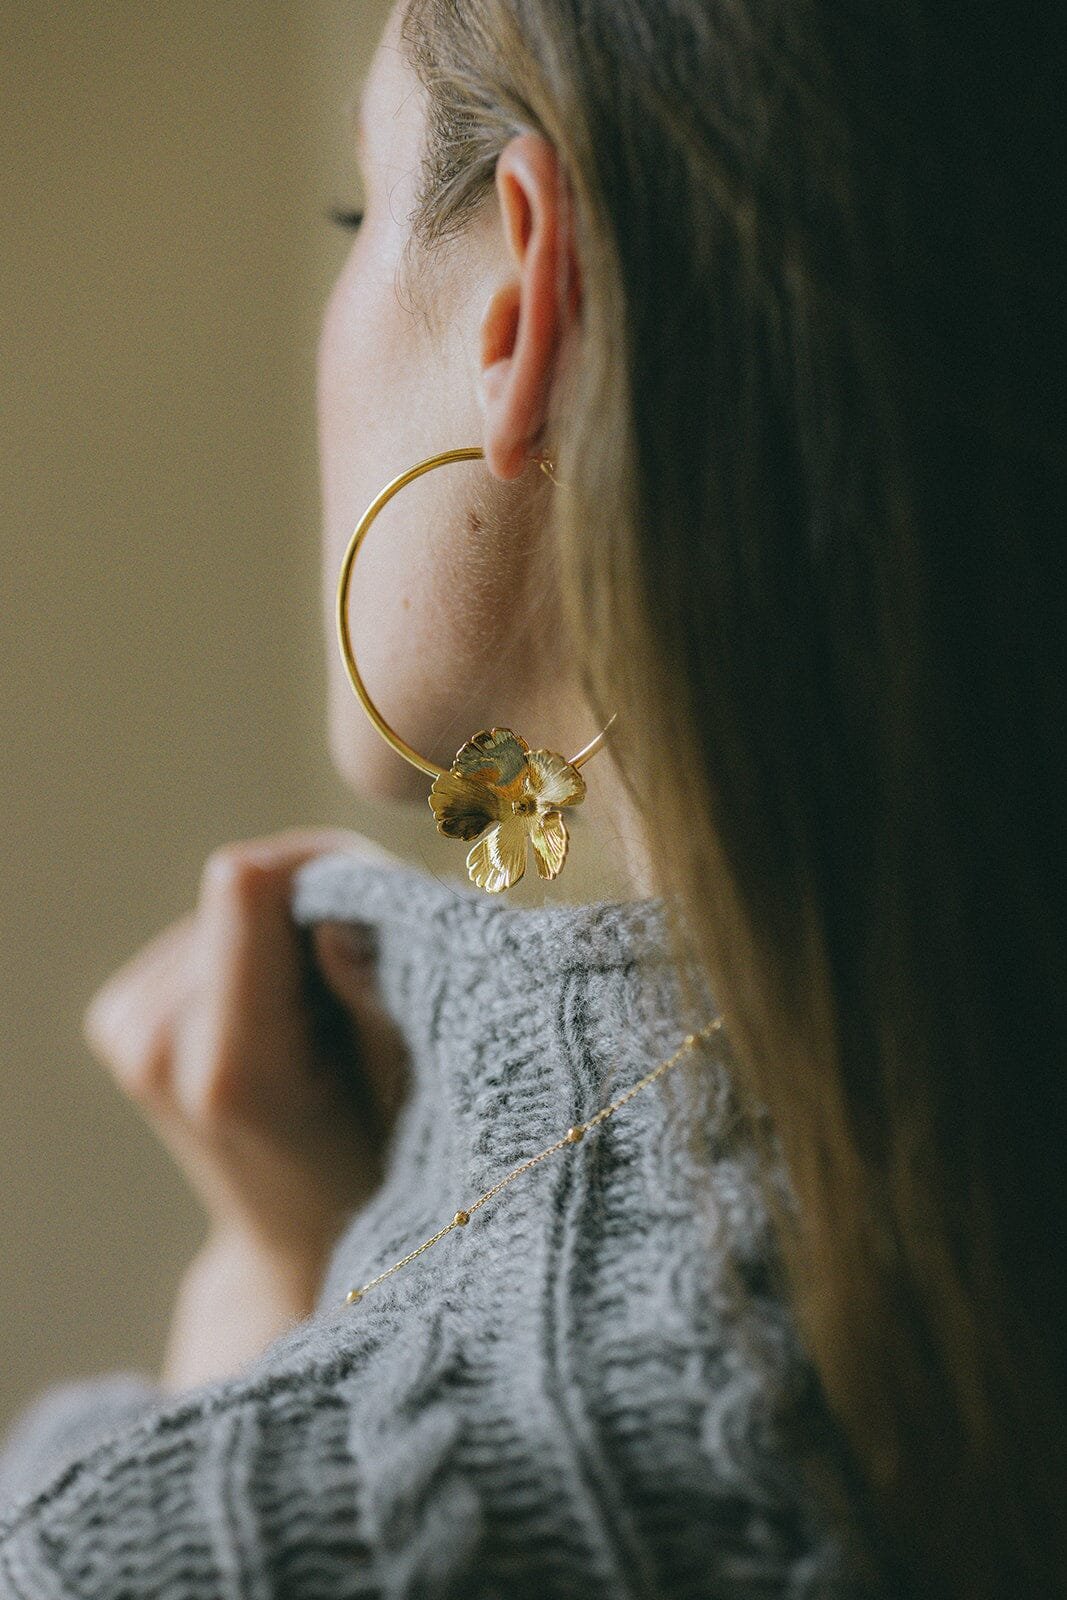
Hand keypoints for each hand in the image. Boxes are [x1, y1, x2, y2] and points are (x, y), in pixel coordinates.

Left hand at [82, 827, 408, 1388]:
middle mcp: (155, 1044)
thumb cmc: (374, 1165)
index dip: (324, 872)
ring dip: (284, 933)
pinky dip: (252, 952)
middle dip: (314, 908)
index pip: (246, 886)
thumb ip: (371, 987)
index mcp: (231, 1066)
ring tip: (323, 1012)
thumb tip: (338, 902)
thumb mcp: (404, 1082)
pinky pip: (200, 931)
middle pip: (242, 890)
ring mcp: (124, 1032)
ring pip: (224, 904)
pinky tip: (280, 1015)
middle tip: (364, 980)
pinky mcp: (116, 1019)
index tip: (381, 916)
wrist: (297, 1237)